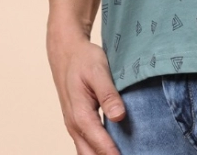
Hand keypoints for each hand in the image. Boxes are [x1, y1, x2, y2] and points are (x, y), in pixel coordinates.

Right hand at [47, 23, 125, 154]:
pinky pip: (86, 144)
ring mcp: (74, 125)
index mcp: (81, 114)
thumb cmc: (83, 59)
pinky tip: (113, 149)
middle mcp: (75, 125)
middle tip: (130, 154)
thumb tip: (119, 116)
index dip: (115, 154)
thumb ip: (108, 94)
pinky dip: (97, 151)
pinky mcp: (77, 123)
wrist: (66, 51)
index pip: (100, 143)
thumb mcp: (98, 71)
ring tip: (123, 153)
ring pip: (87, 152)